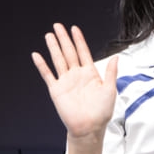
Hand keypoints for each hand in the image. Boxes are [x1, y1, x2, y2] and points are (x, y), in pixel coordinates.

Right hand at [31, 23, 117, 139]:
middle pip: (69, 52)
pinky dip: (42, 65)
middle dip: (64, 39)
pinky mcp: (57, 90)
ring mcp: (66, 81)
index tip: (74, 28)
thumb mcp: (110, 90)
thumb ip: (111, 72)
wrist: (89, 128)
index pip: (83, 52)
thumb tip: (116, 57)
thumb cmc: (102, 111)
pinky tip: (37, 55)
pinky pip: (48, 75)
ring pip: (58, 60)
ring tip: (49, 35)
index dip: (79, 40)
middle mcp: (77, 75)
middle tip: (58, 25)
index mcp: (90, 73)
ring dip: (53, 47)